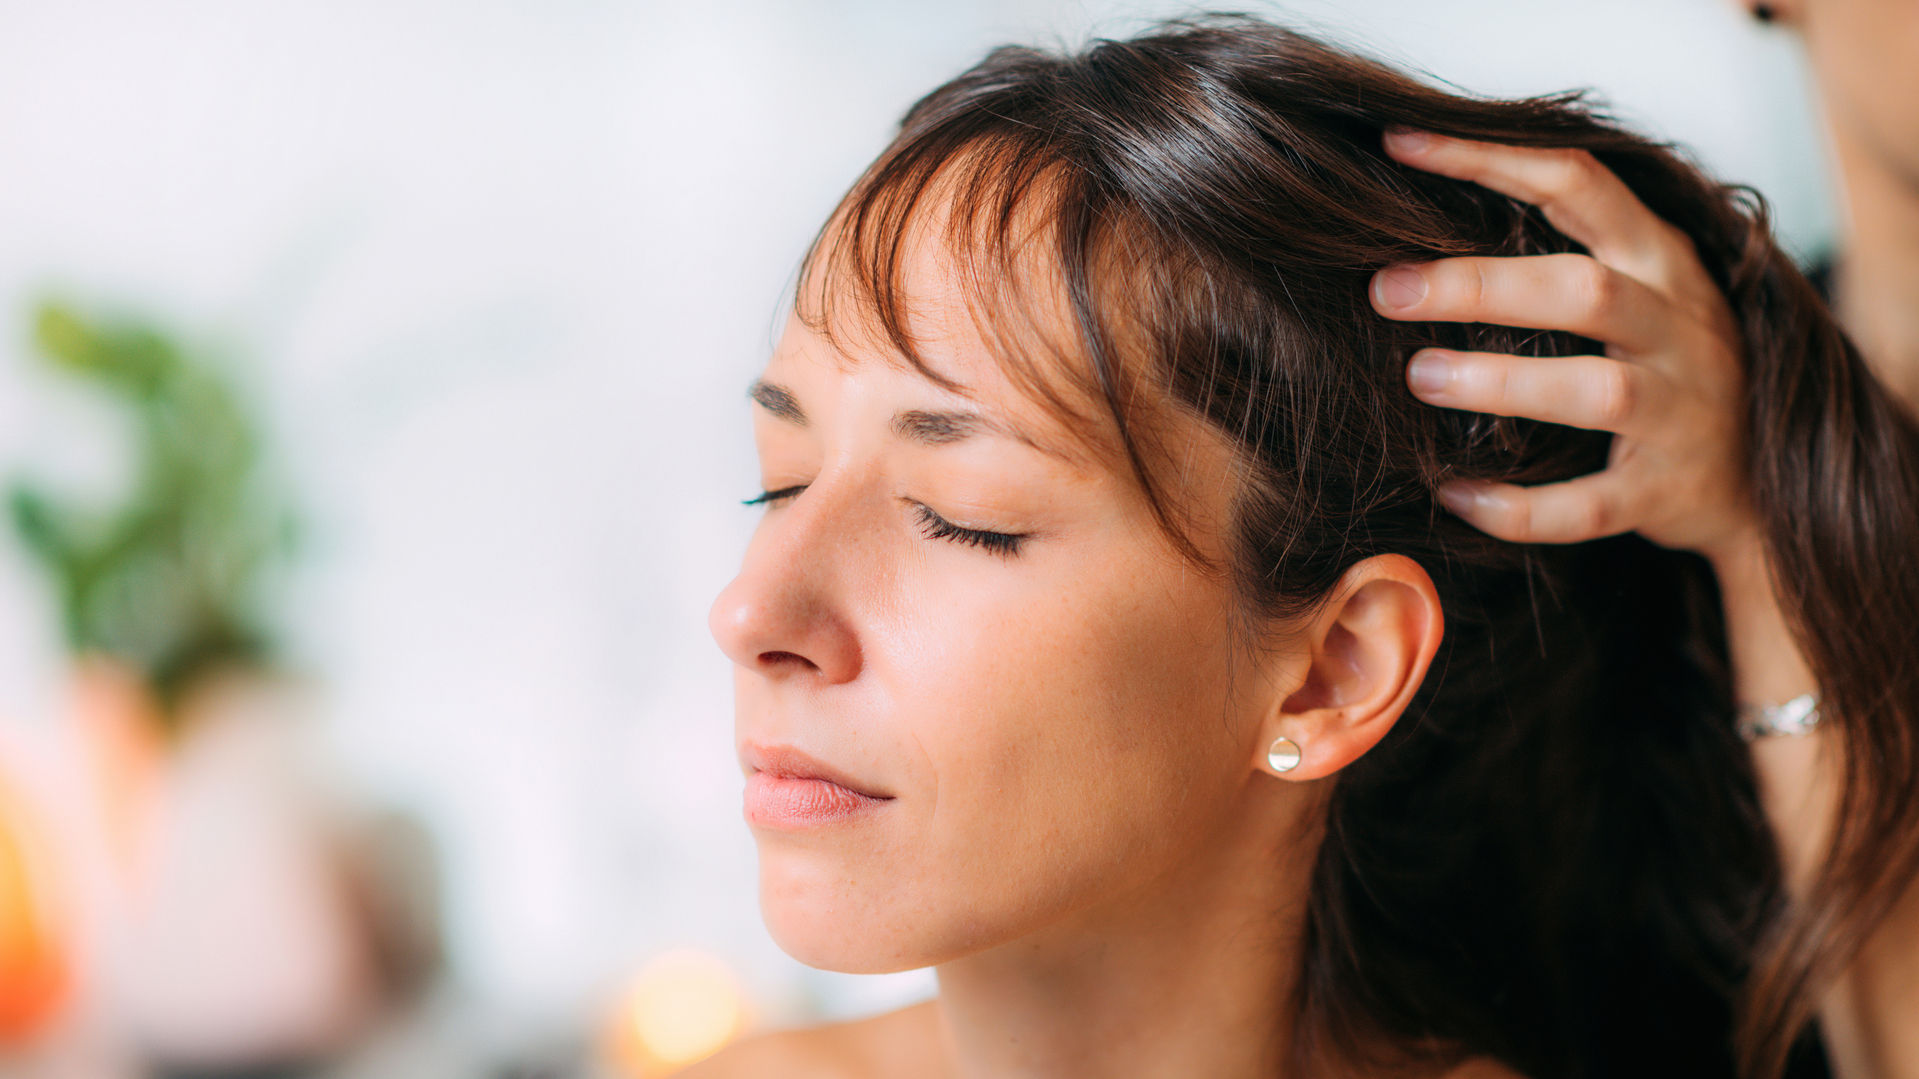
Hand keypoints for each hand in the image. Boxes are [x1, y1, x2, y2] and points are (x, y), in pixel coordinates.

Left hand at [1371, 129, 1760, 567]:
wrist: (1759, 484)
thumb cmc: (1665, 367)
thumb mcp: (1640, 291)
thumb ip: (1560, 252)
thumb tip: (1421, 229)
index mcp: (1659, 261)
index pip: (1577, 183)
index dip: (1490, 159)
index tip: (1402, 145)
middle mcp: (1675, 328)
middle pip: (1583, 290)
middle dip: (1480, 286)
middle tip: (1387, 290)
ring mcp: (1676, 411)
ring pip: (1594, 390)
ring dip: (1501, 384)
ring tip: (1419, 375)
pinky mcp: (1662, 492)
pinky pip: (1587, 504)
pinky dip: (1519, 507)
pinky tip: (1455, 495)